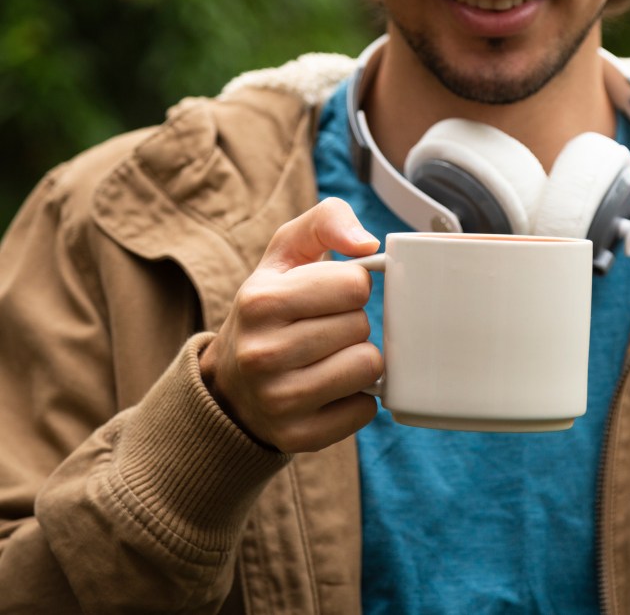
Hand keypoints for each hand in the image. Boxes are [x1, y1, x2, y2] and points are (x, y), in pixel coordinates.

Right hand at [199, 198, 382, 452]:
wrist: (229, 388)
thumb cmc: (269, 311)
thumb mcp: (284, 255)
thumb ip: (326, 222)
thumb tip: (368, 244)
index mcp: (259, 301)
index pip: (355, 284)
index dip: (350, 287)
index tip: (327, 297)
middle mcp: (262, 353)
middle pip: (362, 327)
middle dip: (351, 325)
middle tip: (321, 332)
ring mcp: (279, 401)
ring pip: (368, 367)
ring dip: (357, 361)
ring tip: (326, 359)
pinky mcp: (298, 437)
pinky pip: (365, 410)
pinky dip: (356, 399)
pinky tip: (327, 390)